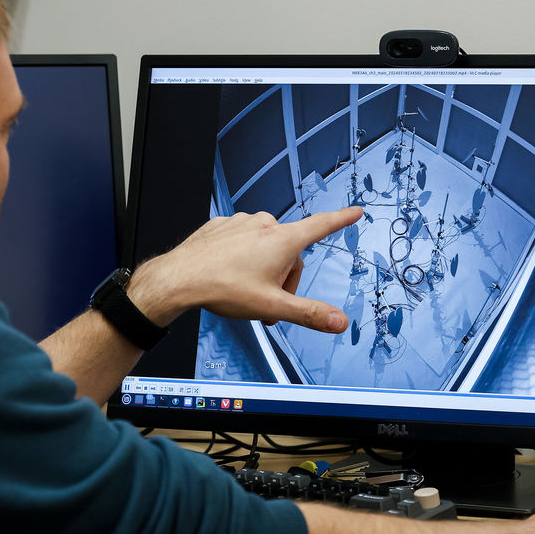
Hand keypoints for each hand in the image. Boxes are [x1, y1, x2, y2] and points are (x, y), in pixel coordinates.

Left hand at [132, 207, 363, 332]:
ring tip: (245, 288)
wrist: (179, 279)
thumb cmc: (223, 289)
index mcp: (282, 241)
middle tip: (267, 302)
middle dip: (283, 278)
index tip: (355, 211)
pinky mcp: (221, 225)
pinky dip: (241, 256)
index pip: (321, 226)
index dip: (341, 219)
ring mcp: (241, 222)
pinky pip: (242, 239)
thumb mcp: (272, 307)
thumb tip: (339, 321)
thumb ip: (309, 313)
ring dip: (263, 267)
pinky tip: (229, 273)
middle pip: (289, 251)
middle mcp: (264, 224)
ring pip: (265, 245)